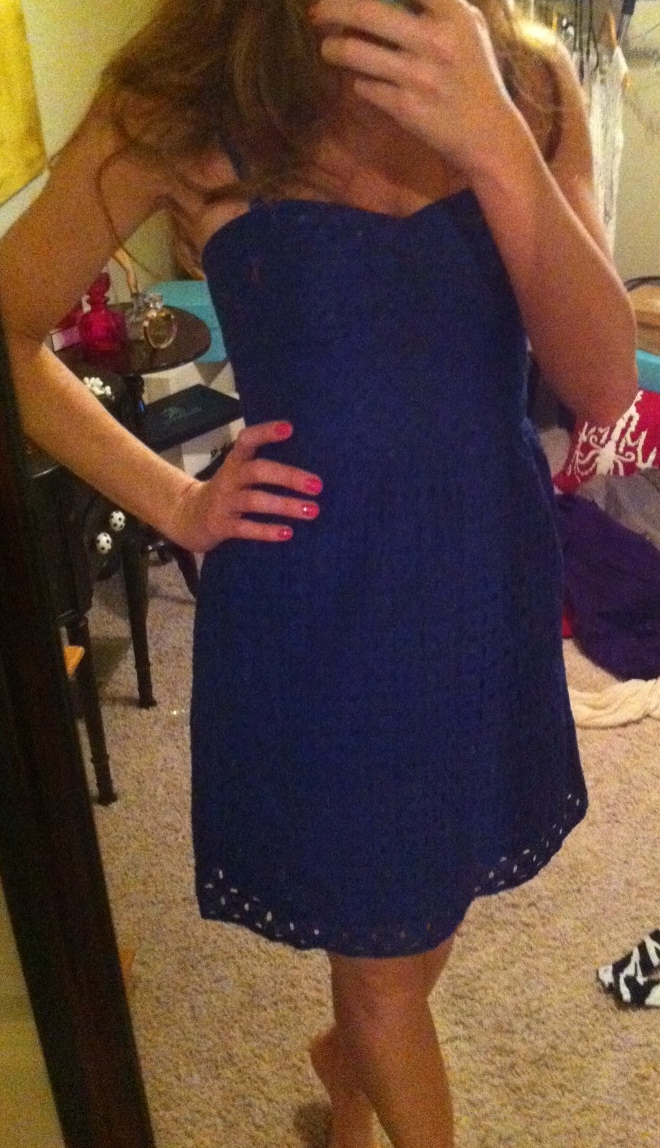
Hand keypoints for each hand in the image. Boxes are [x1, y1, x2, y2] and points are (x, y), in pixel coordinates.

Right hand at [168, 420, 322, 551]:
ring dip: (285, 505)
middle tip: (317, 485)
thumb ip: (264, 467)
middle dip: (288, 476)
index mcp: (235, 461)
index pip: (247, 440)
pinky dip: (266, 531)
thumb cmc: (227, 492)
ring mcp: (224, 502)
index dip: (266, 433)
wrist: (189, 517)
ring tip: (312, 510)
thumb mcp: (238, 473)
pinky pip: (245, 528)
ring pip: (255, 500)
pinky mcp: (221, 525)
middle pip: (258, 471)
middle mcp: (229, 478)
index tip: (289, 429)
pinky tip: (287, 533)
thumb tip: (307, 470)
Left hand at [310, 0, 524, 180]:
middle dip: (333, 8)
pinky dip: (357, 82)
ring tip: (328, 49)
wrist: (486, 133)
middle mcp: (435, 40)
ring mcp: (418, 76)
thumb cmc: (474, 73)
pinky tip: (360, 80)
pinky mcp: (405, 107)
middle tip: (316, 12)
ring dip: (333, 49)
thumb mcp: (468, 27)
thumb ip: (437, 3)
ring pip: (355, 52)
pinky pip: (364, 86)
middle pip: (366, 10)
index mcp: (453, 13)